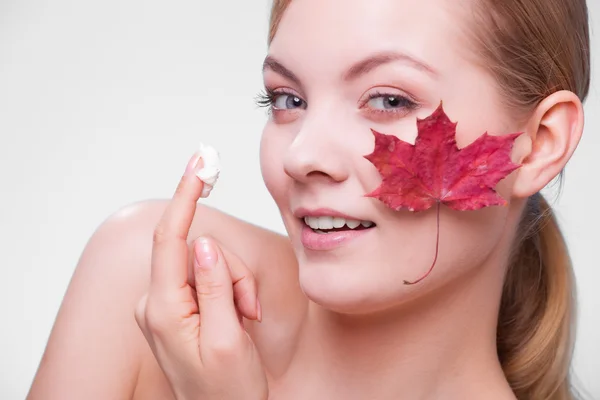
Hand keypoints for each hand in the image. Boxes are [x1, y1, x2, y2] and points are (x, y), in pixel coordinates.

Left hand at [135, 153, 267, 399]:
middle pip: (201, 253)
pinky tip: (238, 318)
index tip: (199, 165)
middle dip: (233, 272)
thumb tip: (205, 242)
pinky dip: (231, 292)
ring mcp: (168, 304)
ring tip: (244, 319)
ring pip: (211, 264)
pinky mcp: (180, 306)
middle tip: (248, 309)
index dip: (185, 197)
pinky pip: (210, 278)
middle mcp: (158, 301)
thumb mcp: (227, 339)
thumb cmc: (226, 391)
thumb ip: (214, 287)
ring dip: (235, 286)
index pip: (170, 238)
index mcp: (163, 309)